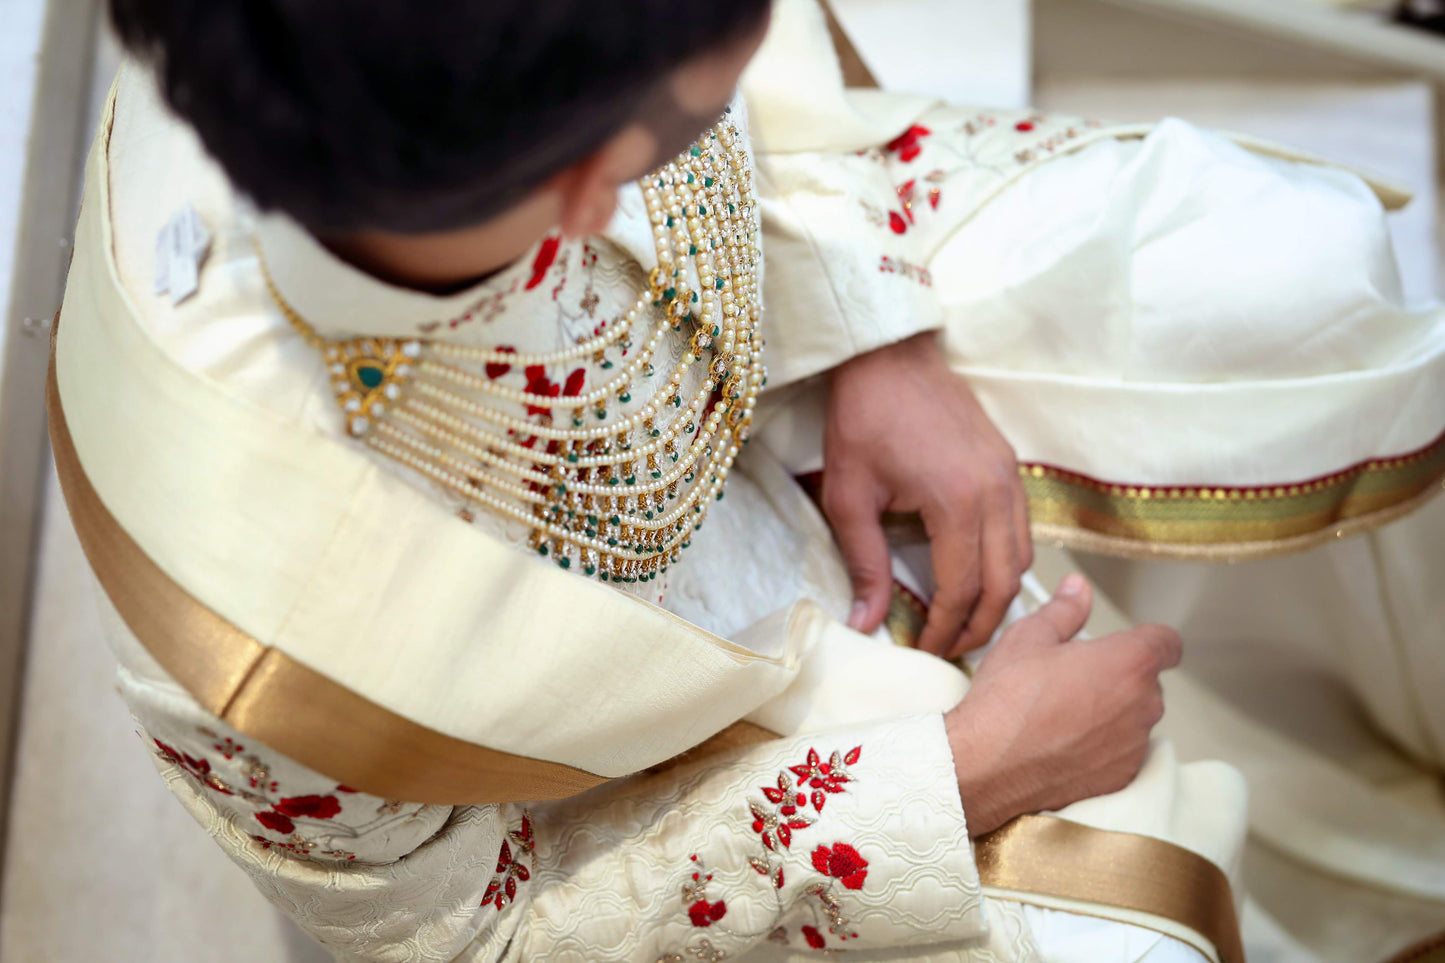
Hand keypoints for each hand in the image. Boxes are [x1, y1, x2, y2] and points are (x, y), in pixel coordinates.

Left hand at [823, 331, 1030, 656]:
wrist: (888, 355)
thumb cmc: (862, 418)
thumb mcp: (849, 496)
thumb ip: (864, 563)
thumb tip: (864, 622)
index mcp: (957, 501)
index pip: (963, 588)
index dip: (946, 629)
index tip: (926, 651)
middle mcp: (996, 491)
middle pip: (1005, 582)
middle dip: (981, 625)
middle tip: (952, 650)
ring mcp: (1010, 475)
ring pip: (1023, 557)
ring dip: (999, 596)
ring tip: (965, 621)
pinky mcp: (1009, 463)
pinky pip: (1022, 528)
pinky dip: (1006, 562)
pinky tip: (978, 575)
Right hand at [943, 575, 1180, 836]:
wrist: (988, 764)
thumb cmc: (1009, 700)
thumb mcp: (1029, 637)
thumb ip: (1064, 610)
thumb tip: (1078, 590)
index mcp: (1129, 662)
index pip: (1167, 643)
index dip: (1150, 639)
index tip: (1130, 643)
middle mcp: (1143, 704)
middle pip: (1147, 681)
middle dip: (1120, 675)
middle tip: (1075, 676)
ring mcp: (1134, 745)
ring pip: (1134, 718)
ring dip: (1112, 711)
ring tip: (1064, 712)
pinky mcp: (1121, 777)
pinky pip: (1122, 752)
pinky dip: (1102, 746)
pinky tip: (1064, 742)